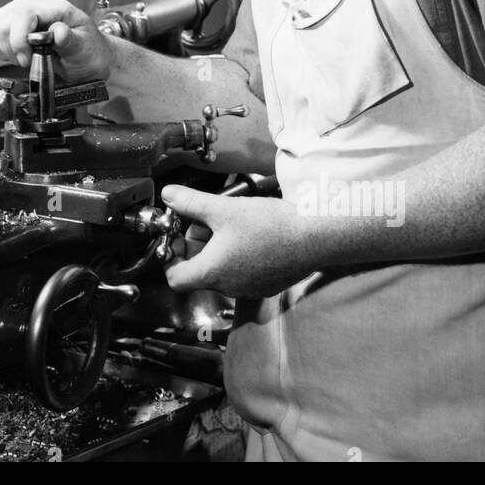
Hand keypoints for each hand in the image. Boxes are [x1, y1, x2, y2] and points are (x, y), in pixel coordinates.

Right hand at [0, 0, 111, 81]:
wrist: (87, 60)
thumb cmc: (87, 52)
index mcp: (52, 6)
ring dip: (1, 50)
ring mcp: (17, 12)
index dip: (18, 40)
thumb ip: (70, 39)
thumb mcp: (85, 48)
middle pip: (1, 23)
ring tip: (21, 57)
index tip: (27, 58)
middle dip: (11, 49)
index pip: (22, 14)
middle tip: (28, 61)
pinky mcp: (7, 23)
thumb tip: (57, 32)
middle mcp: (32, 5)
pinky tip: (10, 53)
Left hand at [161, 184, 313, 296]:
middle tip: (204, 221)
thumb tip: (168, 195)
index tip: (179, 237)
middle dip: (196, 246)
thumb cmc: (270, 225)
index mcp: (212, 272)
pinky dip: (237, 257)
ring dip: (216, 250)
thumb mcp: (224, 209)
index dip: (171, 258)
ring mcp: (249, 289)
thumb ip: (191, 203)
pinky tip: (250, 235)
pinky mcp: (267, 285)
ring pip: (220, 272)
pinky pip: (242, 273)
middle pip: (198, 272)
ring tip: (228, 224)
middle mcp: (228, 287)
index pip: (175, 279)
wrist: (316, 238)